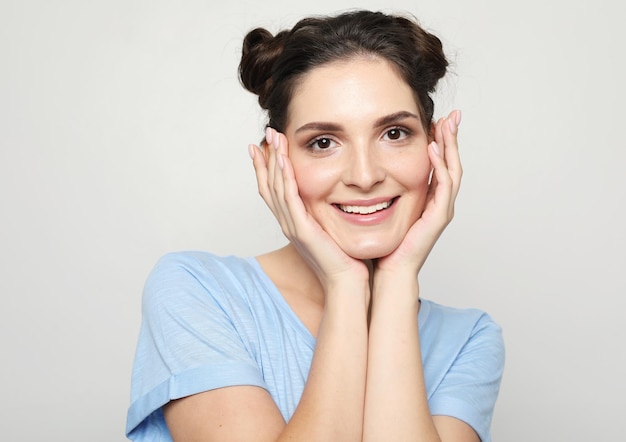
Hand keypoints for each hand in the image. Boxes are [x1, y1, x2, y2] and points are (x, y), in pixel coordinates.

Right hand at [248, 128, 368, 289]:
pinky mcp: (301, 230)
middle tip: (267, 133)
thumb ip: (327, 210)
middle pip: (268, 185)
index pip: (273, 189)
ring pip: (276, 188)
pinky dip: (285, 179)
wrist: (348, 281)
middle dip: (267, 158)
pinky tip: (284, 161)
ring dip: (274, 161)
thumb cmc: (345, 257)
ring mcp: (292, 227)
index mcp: (293, 222)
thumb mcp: (332, 227)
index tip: (263, 146)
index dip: (266, 167)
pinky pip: (289, 200)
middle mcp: (288, 223)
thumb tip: (337, 192)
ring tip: (274, 138)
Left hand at [375, 110, 462, 275]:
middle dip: (452, 138)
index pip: (439, 164)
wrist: (388, 269)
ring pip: (453, 170)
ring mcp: (441, 209)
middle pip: (451, 163)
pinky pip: (444, 186)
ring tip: (447, 124)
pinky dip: (440, 166)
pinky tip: (433, 149)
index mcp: (429, 199)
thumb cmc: (385, 242)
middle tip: (453, 115)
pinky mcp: (438, 217)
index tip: (436, 120)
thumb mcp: (385, 206)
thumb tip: (369, 170)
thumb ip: (384, 189)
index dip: (441, 142)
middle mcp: (439, 202)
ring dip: (450, 146)